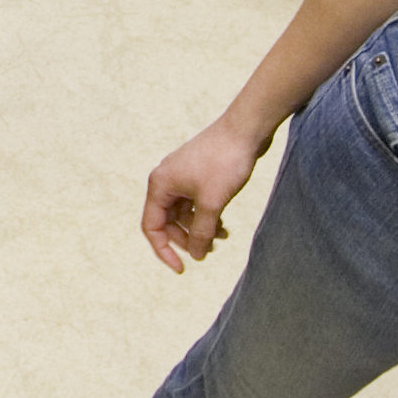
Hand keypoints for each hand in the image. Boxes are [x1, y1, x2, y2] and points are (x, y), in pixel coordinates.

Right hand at [138, 119, 267, 273]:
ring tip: (222, 236)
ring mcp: (182, 176)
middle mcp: (166, 180)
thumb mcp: (212, 203)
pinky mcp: (199, 174)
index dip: (164, 251)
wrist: (246, 129)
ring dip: (200, 229)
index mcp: (160, 185)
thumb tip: (197, 255)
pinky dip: (207, 217)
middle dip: (186, 239)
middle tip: (208, 250)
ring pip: (184, 214)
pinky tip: (224, 225)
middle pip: (167, 222)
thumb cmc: (225, 161)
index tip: (182, 269)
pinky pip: (195, 203)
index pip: (152, 227)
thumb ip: (202, 232)